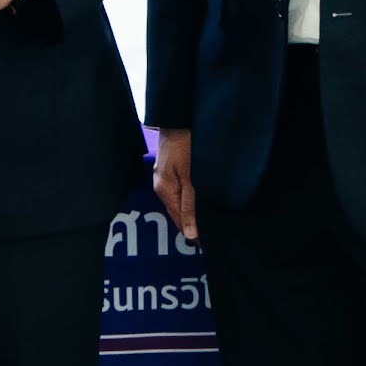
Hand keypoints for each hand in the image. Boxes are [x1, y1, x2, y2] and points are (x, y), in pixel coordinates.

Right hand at [150, 128, 196, 242]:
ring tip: (201, 222)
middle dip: (188, 224)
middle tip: (205, 235)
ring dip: (187, 212)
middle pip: (175, 212)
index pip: (178, 219)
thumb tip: (190, 233)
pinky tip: (193, 201)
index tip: (203, 243)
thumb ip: (189, 205)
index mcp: (165, 191)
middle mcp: (160, 187)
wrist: (176, 122)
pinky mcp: (167, 170)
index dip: (190, 232)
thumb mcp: (189, 178)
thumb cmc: (184, 148)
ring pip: (176, 202)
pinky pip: (176, 191)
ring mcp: (162, 178)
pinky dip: (185, 199)